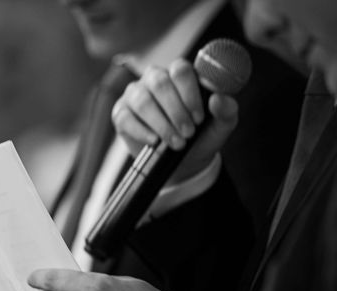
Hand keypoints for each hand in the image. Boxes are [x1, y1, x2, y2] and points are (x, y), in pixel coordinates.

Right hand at [112, 59, 237, 183]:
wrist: (183, 163)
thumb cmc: (201, 138)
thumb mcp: (220, 126)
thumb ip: (226, 111)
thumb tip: (218, 99)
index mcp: (179, 74)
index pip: (180, 69)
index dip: (189, 92)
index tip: (199, 117)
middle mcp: (154, 79)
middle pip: (160, 83)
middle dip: (175, 111)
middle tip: (188, 133)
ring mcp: (134, 95)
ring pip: (142, 100)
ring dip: (161, 124)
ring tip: (175, 143)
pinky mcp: (121, 114)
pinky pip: (126, 118)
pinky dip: (142, 131)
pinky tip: (154, 142)